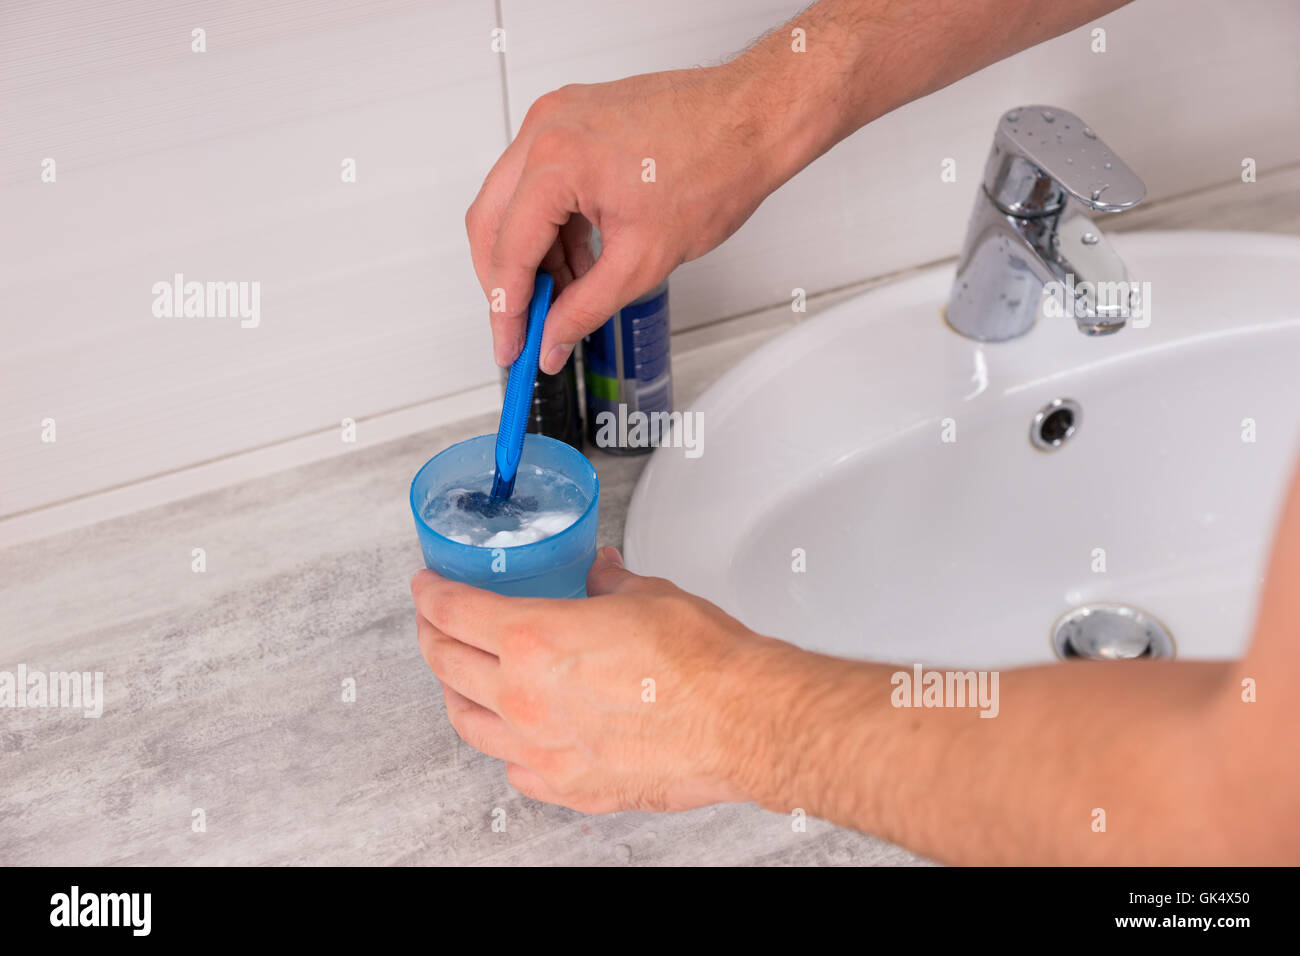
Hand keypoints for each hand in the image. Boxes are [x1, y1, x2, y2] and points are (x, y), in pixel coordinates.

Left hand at [410, 547, 783, 811]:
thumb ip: (609, 584)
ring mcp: (543, 751)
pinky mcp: (571, 787)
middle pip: (449, 666)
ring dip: (455, 694)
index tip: (426, 586)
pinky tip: (511, 736)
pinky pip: (514, 768)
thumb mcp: (647, 595)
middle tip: (434, 624)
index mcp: (534, 641)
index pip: (454, 612)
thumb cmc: (704, 663)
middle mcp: (525, 700)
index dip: (431, 594)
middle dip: (433, 638)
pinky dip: (504, 747)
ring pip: (469, 723)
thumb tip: (601, 574)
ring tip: (458, 679)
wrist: (743, 722)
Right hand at [465, 66, 781, 372]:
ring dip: (532, 255)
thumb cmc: (717, 167)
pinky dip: (551, 225)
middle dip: (506, 282)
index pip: (507, 251)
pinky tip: (578, 260)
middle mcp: (546, 130)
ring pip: (513, 202)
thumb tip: (552, 341)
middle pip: (491, 222)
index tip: (509, 346)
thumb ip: (585, 309)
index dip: (505, 311)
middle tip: (524, 327)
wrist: (753, 121)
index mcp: (557, 161)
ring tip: (567, 296)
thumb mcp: (644, 261)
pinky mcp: (573, 119)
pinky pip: (540, 180)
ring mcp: (557, 118)